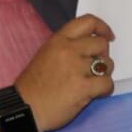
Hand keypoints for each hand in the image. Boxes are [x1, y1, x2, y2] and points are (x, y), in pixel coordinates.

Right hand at [16, 13, 115, 131]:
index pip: (88, 22)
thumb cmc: (33, 86)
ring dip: (104, 74)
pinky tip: (95, 94)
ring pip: (107, 64)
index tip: (108, 36)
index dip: (103, 28)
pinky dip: (105, 90)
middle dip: (103, 56)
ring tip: (92, 83)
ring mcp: (76, 68)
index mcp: (58, 40)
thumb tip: (91, 49)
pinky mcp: (83, 87)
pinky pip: (107, 83)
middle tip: (95, 67)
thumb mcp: (46, 55)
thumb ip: (66, 47)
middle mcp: (68, 50)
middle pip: (101, 44)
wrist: (23, 108)